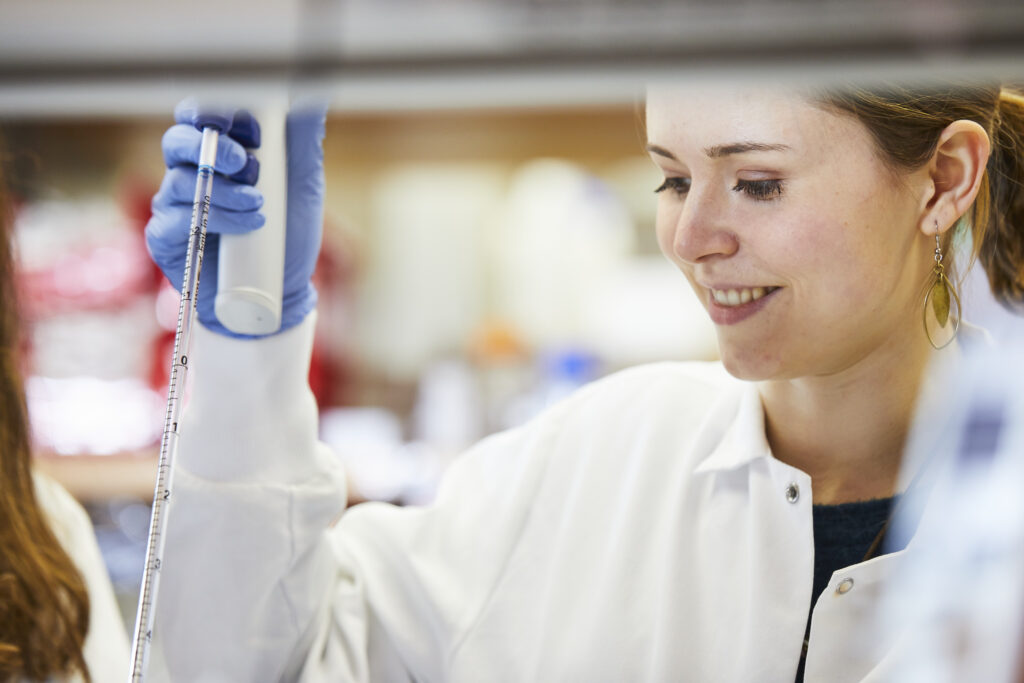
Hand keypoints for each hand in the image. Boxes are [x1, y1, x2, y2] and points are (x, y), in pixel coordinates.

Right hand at [145, 100, 325, 337]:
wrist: (281, 295)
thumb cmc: (288, 239)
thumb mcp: (303, 187)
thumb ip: (301, 142)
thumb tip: (311, 97)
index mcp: (218, 157)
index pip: (200, 118)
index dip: (219, 115)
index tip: (253, 130)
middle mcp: (191, 176)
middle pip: (177, 141)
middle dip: (212, 146)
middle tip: (245, 162)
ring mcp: (175, 207)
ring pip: (181, 181)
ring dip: (225, 191)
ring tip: (260, 205)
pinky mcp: (166, 239)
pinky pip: (177, 219)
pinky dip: (218, 219)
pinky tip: (249, 225)